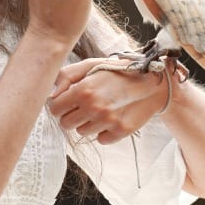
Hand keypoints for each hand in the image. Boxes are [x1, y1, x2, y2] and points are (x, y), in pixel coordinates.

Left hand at [49, 57, 168, 143]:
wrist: (152, 84)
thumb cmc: (118, 72)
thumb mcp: (91, 65)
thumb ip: (66, 76)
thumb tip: (52, 94)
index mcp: (83, 89)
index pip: (55, 108)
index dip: (59, 105)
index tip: (67, 102)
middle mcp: (94, 107)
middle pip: (66, 124)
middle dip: (72, 116)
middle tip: (84, 106)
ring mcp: (107, 121)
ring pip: (82, 132)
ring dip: (88, 123)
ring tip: (101, 109)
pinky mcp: (120, 131)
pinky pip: (100, 139)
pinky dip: (104, 131)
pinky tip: (112, 117)